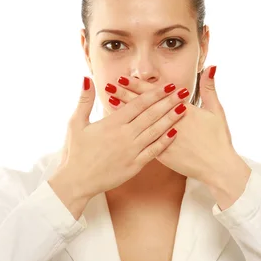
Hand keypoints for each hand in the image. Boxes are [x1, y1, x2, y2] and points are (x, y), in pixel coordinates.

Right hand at [56, 76, 188, 199]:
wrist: (77, 181)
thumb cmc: (75, 152)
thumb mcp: (75, 123)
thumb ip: (84, 100)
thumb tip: (87, 79)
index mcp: (112, 123)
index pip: (138, 104)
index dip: (155, 94)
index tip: (168, 85)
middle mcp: (124, 135)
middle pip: (151, 115)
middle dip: (169, 102)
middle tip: (184, 92)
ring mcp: (131, 151)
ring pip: (155, 131)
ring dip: (171, 119)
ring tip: (184, 108)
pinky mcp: (135, 165)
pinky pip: (153, 151)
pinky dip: (165, 141)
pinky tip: (175, 133)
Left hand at [104, 67, 238, 183]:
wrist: (218, 167)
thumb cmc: (218, 140)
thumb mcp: (217, 112)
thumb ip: (210, 89)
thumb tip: (210, 67)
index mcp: (182, 110)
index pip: (154, 95)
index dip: (138, 86)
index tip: (123, 78)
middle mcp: (169, 123)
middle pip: (143, 106)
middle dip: (124, 95)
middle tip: (109, 86)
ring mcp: (163, 139)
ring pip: (139, 123)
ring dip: (123, 112)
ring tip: (109, 101)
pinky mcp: (161, 154)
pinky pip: (141, 142)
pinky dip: (129, 133)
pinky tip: (117, 128)